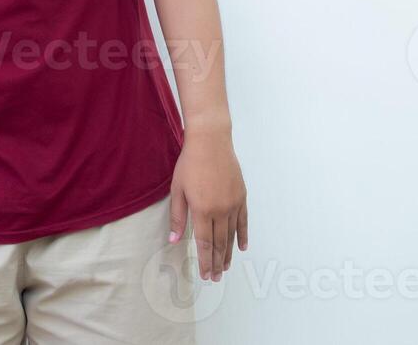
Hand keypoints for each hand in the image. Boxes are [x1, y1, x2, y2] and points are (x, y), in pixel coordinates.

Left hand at [168, 129, 247, 281]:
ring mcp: (233, 204)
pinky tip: (242, 247)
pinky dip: (242, 236)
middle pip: (219, 243)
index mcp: (202, 210)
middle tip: (215, 277)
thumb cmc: (190, 163)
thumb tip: (174, 240)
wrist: (211, 141)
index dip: (204, 261)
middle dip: (216, 262)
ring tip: (226, 267)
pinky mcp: (241, 197)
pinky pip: (243, 221)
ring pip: (232, 235)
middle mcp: (220, 210)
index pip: (204, 243)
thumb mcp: (177, 189)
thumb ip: (177, 216)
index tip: (205, 275)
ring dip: (228, 253)